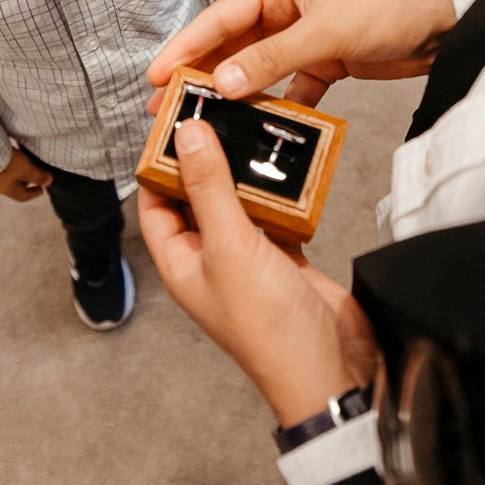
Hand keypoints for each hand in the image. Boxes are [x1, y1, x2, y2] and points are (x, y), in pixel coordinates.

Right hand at [0, 146, 51, 201]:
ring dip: (17, 176)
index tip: (42, 189)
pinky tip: (11, 160)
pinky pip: (1, 171)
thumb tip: (49, 182)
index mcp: (9, 191)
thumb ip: (38, 176)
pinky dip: (9, 169)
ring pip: (8, 180)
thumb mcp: (27, 169)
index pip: (23, 197)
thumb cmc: (7, 163)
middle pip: (15, 189)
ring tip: (24, 168)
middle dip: (26, 184)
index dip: (34, 193)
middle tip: (34, 178)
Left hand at [139, 119, 378, 424]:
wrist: (329, 368)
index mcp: (181, 262)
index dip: (160, 163)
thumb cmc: (269, 330)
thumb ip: (209, 188)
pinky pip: (276, 218)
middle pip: (198, 198)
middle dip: (206, 160)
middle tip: (217, 117)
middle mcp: (210, 261)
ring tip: (253, 134)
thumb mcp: (229, 246)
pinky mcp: (284, 261)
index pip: (155, 202)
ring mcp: (247, 261)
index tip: (172, 121)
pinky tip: (290, 172)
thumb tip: (187, 136)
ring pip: (239, 204)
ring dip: (246, 174)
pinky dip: (282, 195)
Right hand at [145, 0, 455, 109]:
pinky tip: (261, 129)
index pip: (221, 17)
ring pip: (258, 69)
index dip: (186, 45)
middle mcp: (287, 10)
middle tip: (167, 105)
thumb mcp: (326, 31)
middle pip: (233, 45)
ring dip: (235, 93)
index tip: (157, 73)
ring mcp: (305, 38)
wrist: (445, 20)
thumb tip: (226, 82)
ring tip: (205, 120)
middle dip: (201, 74)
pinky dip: (278, 107)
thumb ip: (274, 58)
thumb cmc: (389, 5)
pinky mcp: (326, 62)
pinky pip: (291, 88)